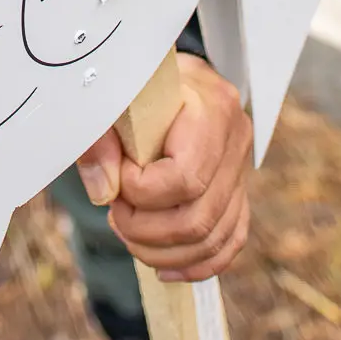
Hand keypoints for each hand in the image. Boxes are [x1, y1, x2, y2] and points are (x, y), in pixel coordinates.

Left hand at [75, 54, 251, 281]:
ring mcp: (241, 170)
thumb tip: (103, 191)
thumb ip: (99, 136)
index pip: (185, 178)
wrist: (163, 72)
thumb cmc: (135, 81)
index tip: (117, 174)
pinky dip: (195, 264)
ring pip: (214, 239)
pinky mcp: (237, 192)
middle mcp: (236, 140)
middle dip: (146, 230)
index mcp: (212, 106)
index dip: (142, 190)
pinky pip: (228, 243)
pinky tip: (163, 268)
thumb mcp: (111, 95)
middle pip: (199, 219)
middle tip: (115, 213)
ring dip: (162, 252)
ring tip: (127, 231)